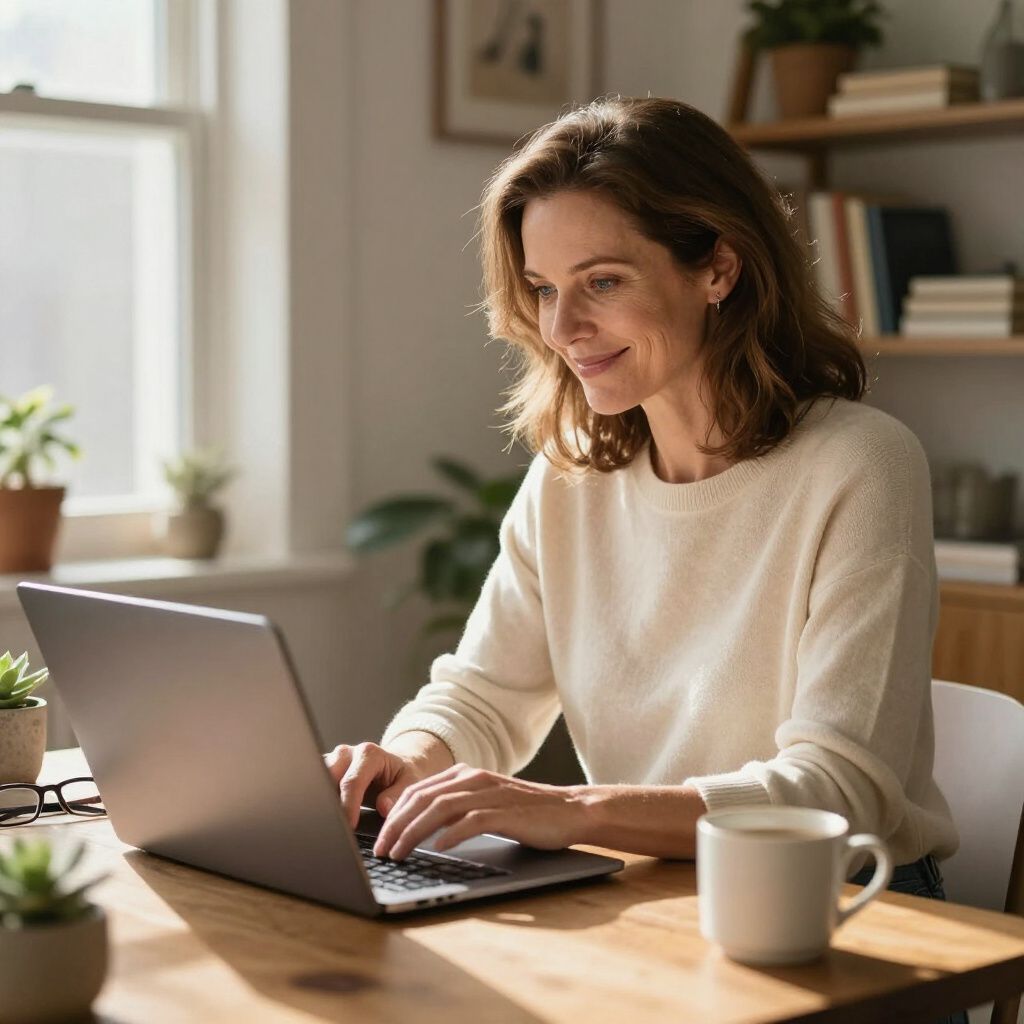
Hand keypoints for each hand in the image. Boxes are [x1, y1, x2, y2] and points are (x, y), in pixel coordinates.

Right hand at [324, 742, 429, 828]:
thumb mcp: (409, 783)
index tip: (349, 827)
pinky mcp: (323, 769)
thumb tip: (383, 807)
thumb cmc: (401, 776)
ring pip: (315, 781)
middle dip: (329, 804)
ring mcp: (332, 760)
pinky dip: (315, 800)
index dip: (348, 806)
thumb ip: (398, 795)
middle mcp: (347, 753)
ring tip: (328, 824)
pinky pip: (313, 784)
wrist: (395, 766)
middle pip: (327, 778)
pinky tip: (321, 816)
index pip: (352, 782)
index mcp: (369, 754)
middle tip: (334, 829)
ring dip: (320, 802)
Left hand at [372, 763, 586, 860]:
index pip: (417, 791)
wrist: (569, 809)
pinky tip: (437, 849)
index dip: (393, 815)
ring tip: (399, 853)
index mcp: (465, 773)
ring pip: (439, 808)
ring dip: (414, 832)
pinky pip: (471, 821)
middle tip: (380, 850)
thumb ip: (456, 809)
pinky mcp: (505, 811)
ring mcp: (489, 793)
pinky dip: (450, 834)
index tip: (379, 839)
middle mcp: (473, 778)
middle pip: (422, 798)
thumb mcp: (484, 804)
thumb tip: (420, 829)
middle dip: (395, 825)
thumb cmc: (526, 813)